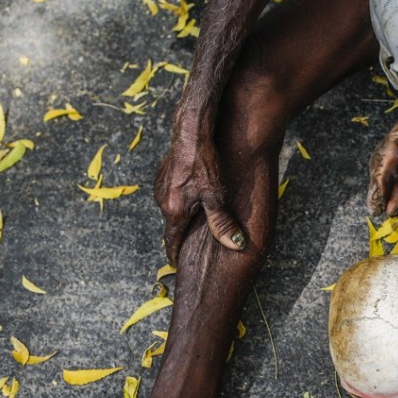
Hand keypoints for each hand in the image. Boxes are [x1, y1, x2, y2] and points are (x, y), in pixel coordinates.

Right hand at [155, 128, 244, 264]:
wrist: (191, 131)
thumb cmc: (204, 162)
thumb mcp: (216, 196)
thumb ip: (222, 223)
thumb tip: (236, 245)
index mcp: (174, 211)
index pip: (171, 242)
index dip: (176, 255)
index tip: (178, 266)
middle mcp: (162, 201)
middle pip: (173, 225)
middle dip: (183, 235)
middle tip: (193, 244)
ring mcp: (161, 186)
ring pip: (173, 207)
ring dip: (184, 213)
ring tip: (198, 218)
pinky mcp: (163, 174)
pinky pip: (173, 192)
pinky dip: (182, 197)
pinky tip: (195, 192)